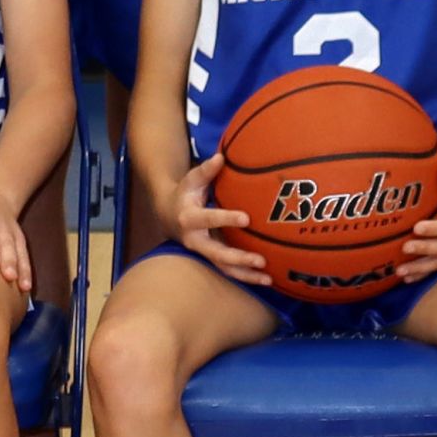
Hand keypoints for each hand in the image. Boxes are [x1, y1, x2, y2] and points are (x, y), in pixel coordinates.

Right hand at [171, 154, 270, 285]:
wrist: (167, 215)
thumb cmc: (184, 193)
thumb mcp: (191, 180)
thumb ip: (206, 170)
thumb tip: (221, 157)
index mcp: (189, 218)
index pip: (209, 219)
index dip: (226, 219)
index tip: (246, 218)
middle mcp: (195, 240)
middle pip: (217, 253)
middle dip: (238, 258)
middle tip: (260, 260)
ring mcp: (203, 252)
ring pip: (224, 268)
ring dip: (245, 275)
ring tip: (268, 279)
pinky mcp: (211, 259)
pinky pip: (229, 270)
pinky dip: (246, 276)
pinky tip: (266, 279)